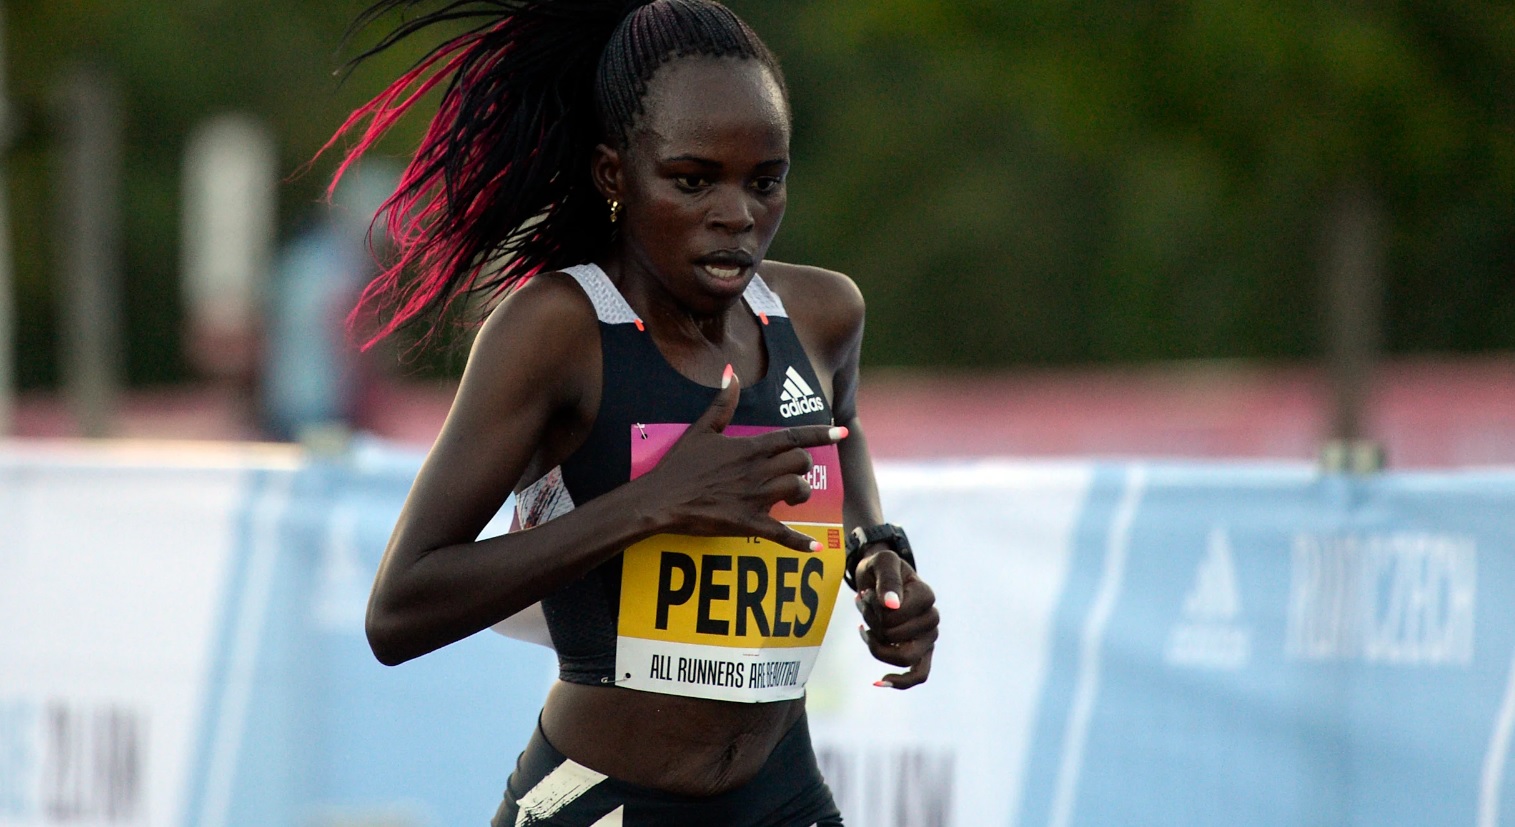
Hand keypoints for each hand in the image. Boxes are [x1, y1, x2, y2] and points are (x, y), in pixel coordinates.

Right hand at [639, 366, 846, 552]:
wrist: (661, 499)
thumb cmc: (679, 465)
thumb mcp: (701, 429)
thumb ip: (722, 403)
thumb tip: (731, 373)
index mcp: (749, 448)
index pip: (793, 436)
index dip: (820, 434)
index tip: (840, 432)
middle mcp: (758, 471)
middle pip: (801, 462)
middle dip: (804, 465)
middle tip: (795, 470)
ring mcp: (755, 498)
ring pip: (798, 490)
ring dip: (802, 493)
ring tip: (793, 497)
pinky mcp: (748, 523)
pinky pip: (782, 533)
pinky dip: (800, 542)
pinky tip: (815, 547)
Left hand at [854, 549, 937, 688]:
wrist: (880, 576)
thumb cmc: (882, 568)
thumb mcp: (882, 562)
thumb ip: (888, 579)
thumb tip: (892, 605)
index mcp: (926, 595)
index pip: (893, 617)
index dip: (873, 609)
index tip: (867, 593)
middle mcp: (932, 618)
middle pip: (894, 637)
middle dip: (871, 624)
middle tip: (865, 605)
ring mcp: (928, 637)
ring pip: (902, 658)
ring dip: (876, 644)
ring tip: (866, 627)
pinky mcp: (922, 651)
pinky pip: (919, 675)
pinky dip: (900, 681)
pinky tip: (878, 681)